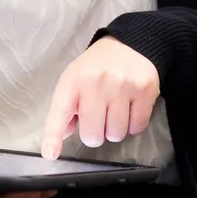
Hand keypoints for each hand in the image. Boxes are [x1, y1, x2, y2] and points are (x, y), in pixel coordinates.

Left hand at [40, 37, 160, 158]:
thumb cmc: (97, 67)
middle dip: (95, 133)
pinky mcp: (145, 90)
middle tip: (99, 118)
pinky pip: (137, 127)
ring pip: (116, 134)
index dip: (53, 136)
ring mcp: (122, 86)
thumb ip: (66, 108)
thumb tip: (62, 135)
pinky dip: (133, 125)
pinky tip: (130, 109)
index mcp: (73, 82)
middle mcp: (96, 83)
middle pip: (93, 135)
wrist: (130, 43)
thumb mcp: (74, 80)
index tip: (51, 153)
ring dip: (115, 130)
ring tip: (115, 111)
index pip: (60, 113)